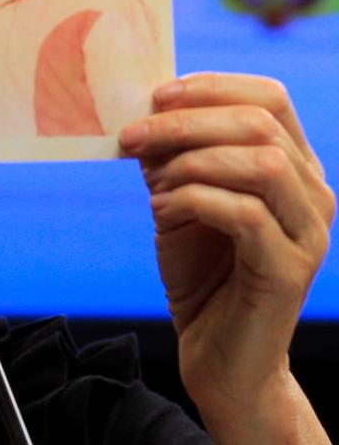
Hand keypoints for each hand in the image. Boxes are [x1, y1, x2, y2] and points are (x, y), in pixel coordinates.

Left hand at [118, 73, 334, 414]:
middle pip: (260, 123)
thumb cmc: (200, 274)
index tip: (157, 95)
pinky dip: (194, 200)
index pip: (270, 98)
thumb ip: (170, 159)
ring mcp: (308, 233)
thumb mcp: (179, 202)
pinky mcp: (289, 271)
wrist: (219, 357)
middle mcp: (313, 194)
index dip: (213, 87)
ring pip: (261, 163)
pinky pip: (245, 214)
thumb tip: (141, 113)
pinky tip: (162, 212)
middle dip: (186, 122)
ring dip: (192, 162)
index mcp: (292, 168)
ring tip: (153, 185)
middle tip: (132, 136)